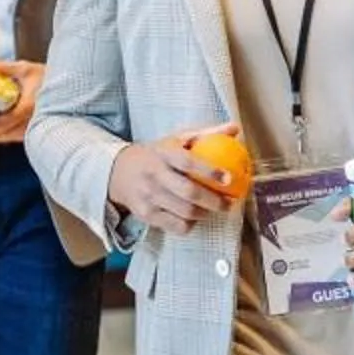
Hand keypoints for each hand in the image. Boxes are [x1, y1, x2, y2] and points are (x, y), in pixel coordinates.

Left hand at [0, 59, 42, 146]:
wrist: (68, 90)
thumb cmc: (50, 79)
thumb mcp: (26, 69)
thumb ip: (3, 68)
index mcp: (28, 108)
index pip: (3, 124)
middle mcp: (30, 122)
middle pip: (0, 136)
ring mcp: (32, 129)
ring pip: (4, 139)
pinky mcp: (32, 131)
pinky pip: (11, 137)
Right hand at [107, 123, 243, 234]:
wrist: (118, 171)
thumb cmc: (156, 155)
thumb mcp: (175, 139)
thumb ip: (206, 135)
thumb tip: (234, 128)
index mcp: (163, 154)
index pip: (188, 162)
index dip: (210, 171)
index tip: (229, 178)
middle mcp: (154, 175)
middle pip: (189, 192)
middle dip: (214, 201)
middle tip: (230, 203)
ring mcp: (148, 197)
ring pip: (185, 212)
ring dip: (206, 213)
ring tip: (216, 209)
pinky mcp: (145, 215)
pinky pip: (175, 226)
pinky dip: (191, 224)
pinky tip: (196, 217)